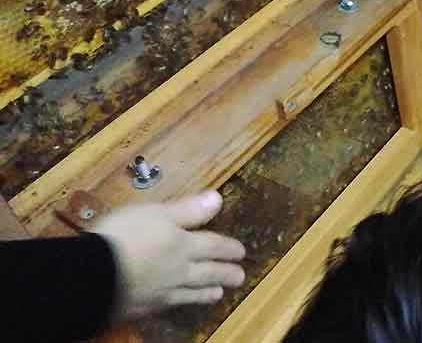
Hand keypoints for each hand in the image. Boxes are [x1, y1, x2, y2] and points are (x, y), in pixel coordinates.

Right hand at [90, 191, 246, 319]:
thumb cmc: (124, 236)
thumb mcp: (156, 213)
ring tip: (219, 294)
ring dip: (207, 292)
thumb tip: (219, 199)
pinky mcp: (143, 308)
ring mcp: (161, 292)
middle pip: (208, 273)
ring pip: (191, 293)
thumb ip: (188, 210)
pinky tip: (179, 304)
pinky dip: (181, 304)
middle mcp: (178, 271)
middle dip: (226, 273)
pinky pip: (169, 307)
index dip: (229, 248)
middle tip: (240, 277)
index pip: (213, 246)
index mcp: (184, 245)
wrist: (93, 277)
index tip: (242, 253)